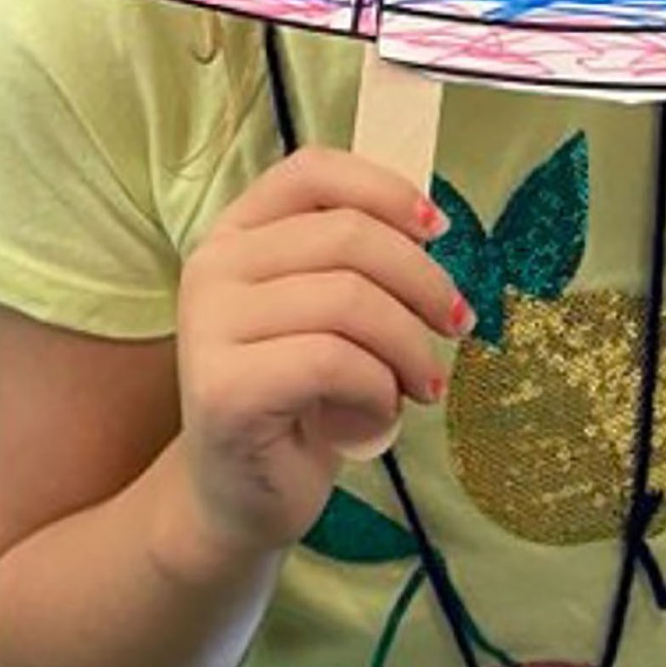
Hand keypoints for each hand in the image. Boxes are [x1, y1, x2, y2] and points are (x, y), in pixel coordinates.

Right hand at [174, 149, 470, 560]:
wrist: (240, 495)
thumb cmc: (299, 395)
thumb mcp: (326, 311)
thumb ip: (355, 259)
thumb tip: (430, 223)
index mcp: (237, 232)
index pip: (313, 171)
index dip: (386, 189)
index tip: (439, 229)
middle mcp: (213, 267)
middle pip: (348, 237)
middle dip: (423, 282)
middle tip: (457, 324)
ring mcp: (209, 326)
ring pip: (350, 300)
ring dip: (410, 345)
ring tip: (424, 382)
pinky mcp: (224, 389)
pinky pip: (334, 361)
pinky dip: (379, 386)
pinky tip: (381, 410)